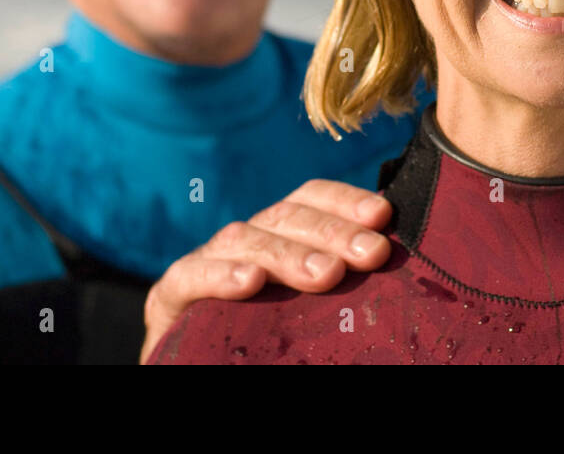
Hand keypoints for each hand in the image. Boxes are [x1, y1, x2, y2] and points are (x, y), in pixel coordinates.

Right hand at [140, 179, 392, 362]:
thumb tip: (393, 257)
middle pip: (286, 217)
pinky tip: (251, 281)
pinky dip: (220, 275)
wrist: (202, 365)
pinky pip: (190, 275)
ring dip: (288, 253)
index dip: (344, 200)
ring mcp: (206, 263)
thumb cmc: (272, 342)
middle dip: (333, 231)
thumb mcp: (315, 309)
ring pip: (246, 238)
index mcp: (280, 236)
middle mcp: (245, 241)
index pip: (309, 198)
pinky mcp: (169, 296)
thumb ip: (344, 284)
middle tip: (372, 253)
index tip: (382, 216)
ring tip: (327, 274)